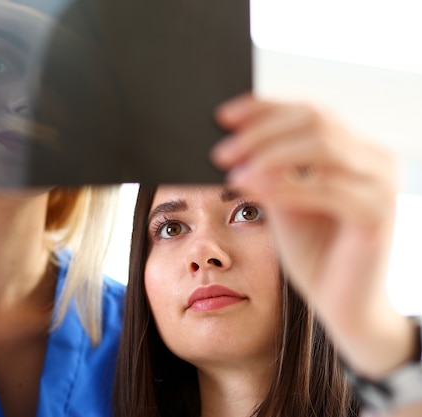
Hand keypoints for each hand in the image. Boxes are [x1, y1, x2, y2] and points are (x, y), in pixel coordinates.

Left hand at [211, 94, 413, 377]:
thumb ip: (270, 170)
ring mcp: (380, 183)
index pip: (308, 112)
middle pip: (313, 121)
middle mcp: (373, 159)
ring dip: (268, 156)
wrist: (343, 305)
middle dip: (260, 133)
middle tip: (221, 152)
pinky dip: (283, 186)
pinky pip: (324, 188)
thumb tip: (234, 142)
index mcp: (354, 150)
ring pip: (319, 147)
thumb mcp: (285, 202)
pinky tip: (251, 188)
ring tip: (232, 173)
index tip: (223, 115)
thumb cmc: (315, 253)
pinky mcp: (377, 213)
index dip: (264, 108)